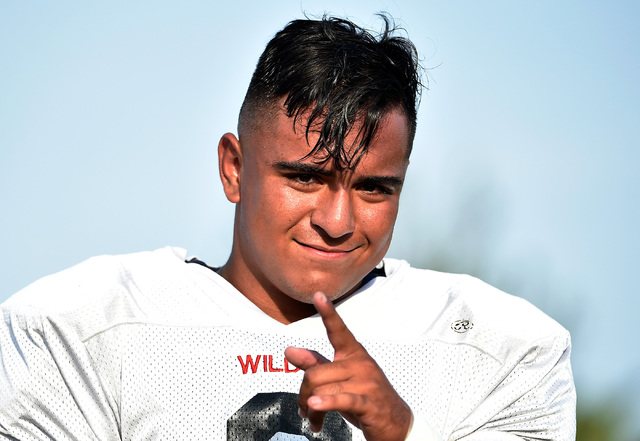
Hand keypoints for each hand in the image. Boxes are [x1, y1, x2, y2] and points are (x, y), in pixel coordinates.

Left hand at [284, 292, 411, 440]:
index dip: (328, 312)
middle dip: (303, 393)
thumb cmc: (364, 396)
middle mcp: (361, 363)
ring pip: (323, 388)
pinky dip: (325, 404)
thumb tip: (289, 351)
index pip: (338, 330)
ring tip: (312, 419)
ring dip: (312, 408)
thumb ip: (315, 363)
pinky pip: (342, 399)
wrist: (395, 423)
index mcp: (353, 353)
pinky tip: (314, 408)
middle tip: (304, 407)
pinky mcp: (369, 402)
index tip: (318, 295)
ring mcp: (367, 382)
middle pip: (316, 372)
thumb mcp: (339, 378)